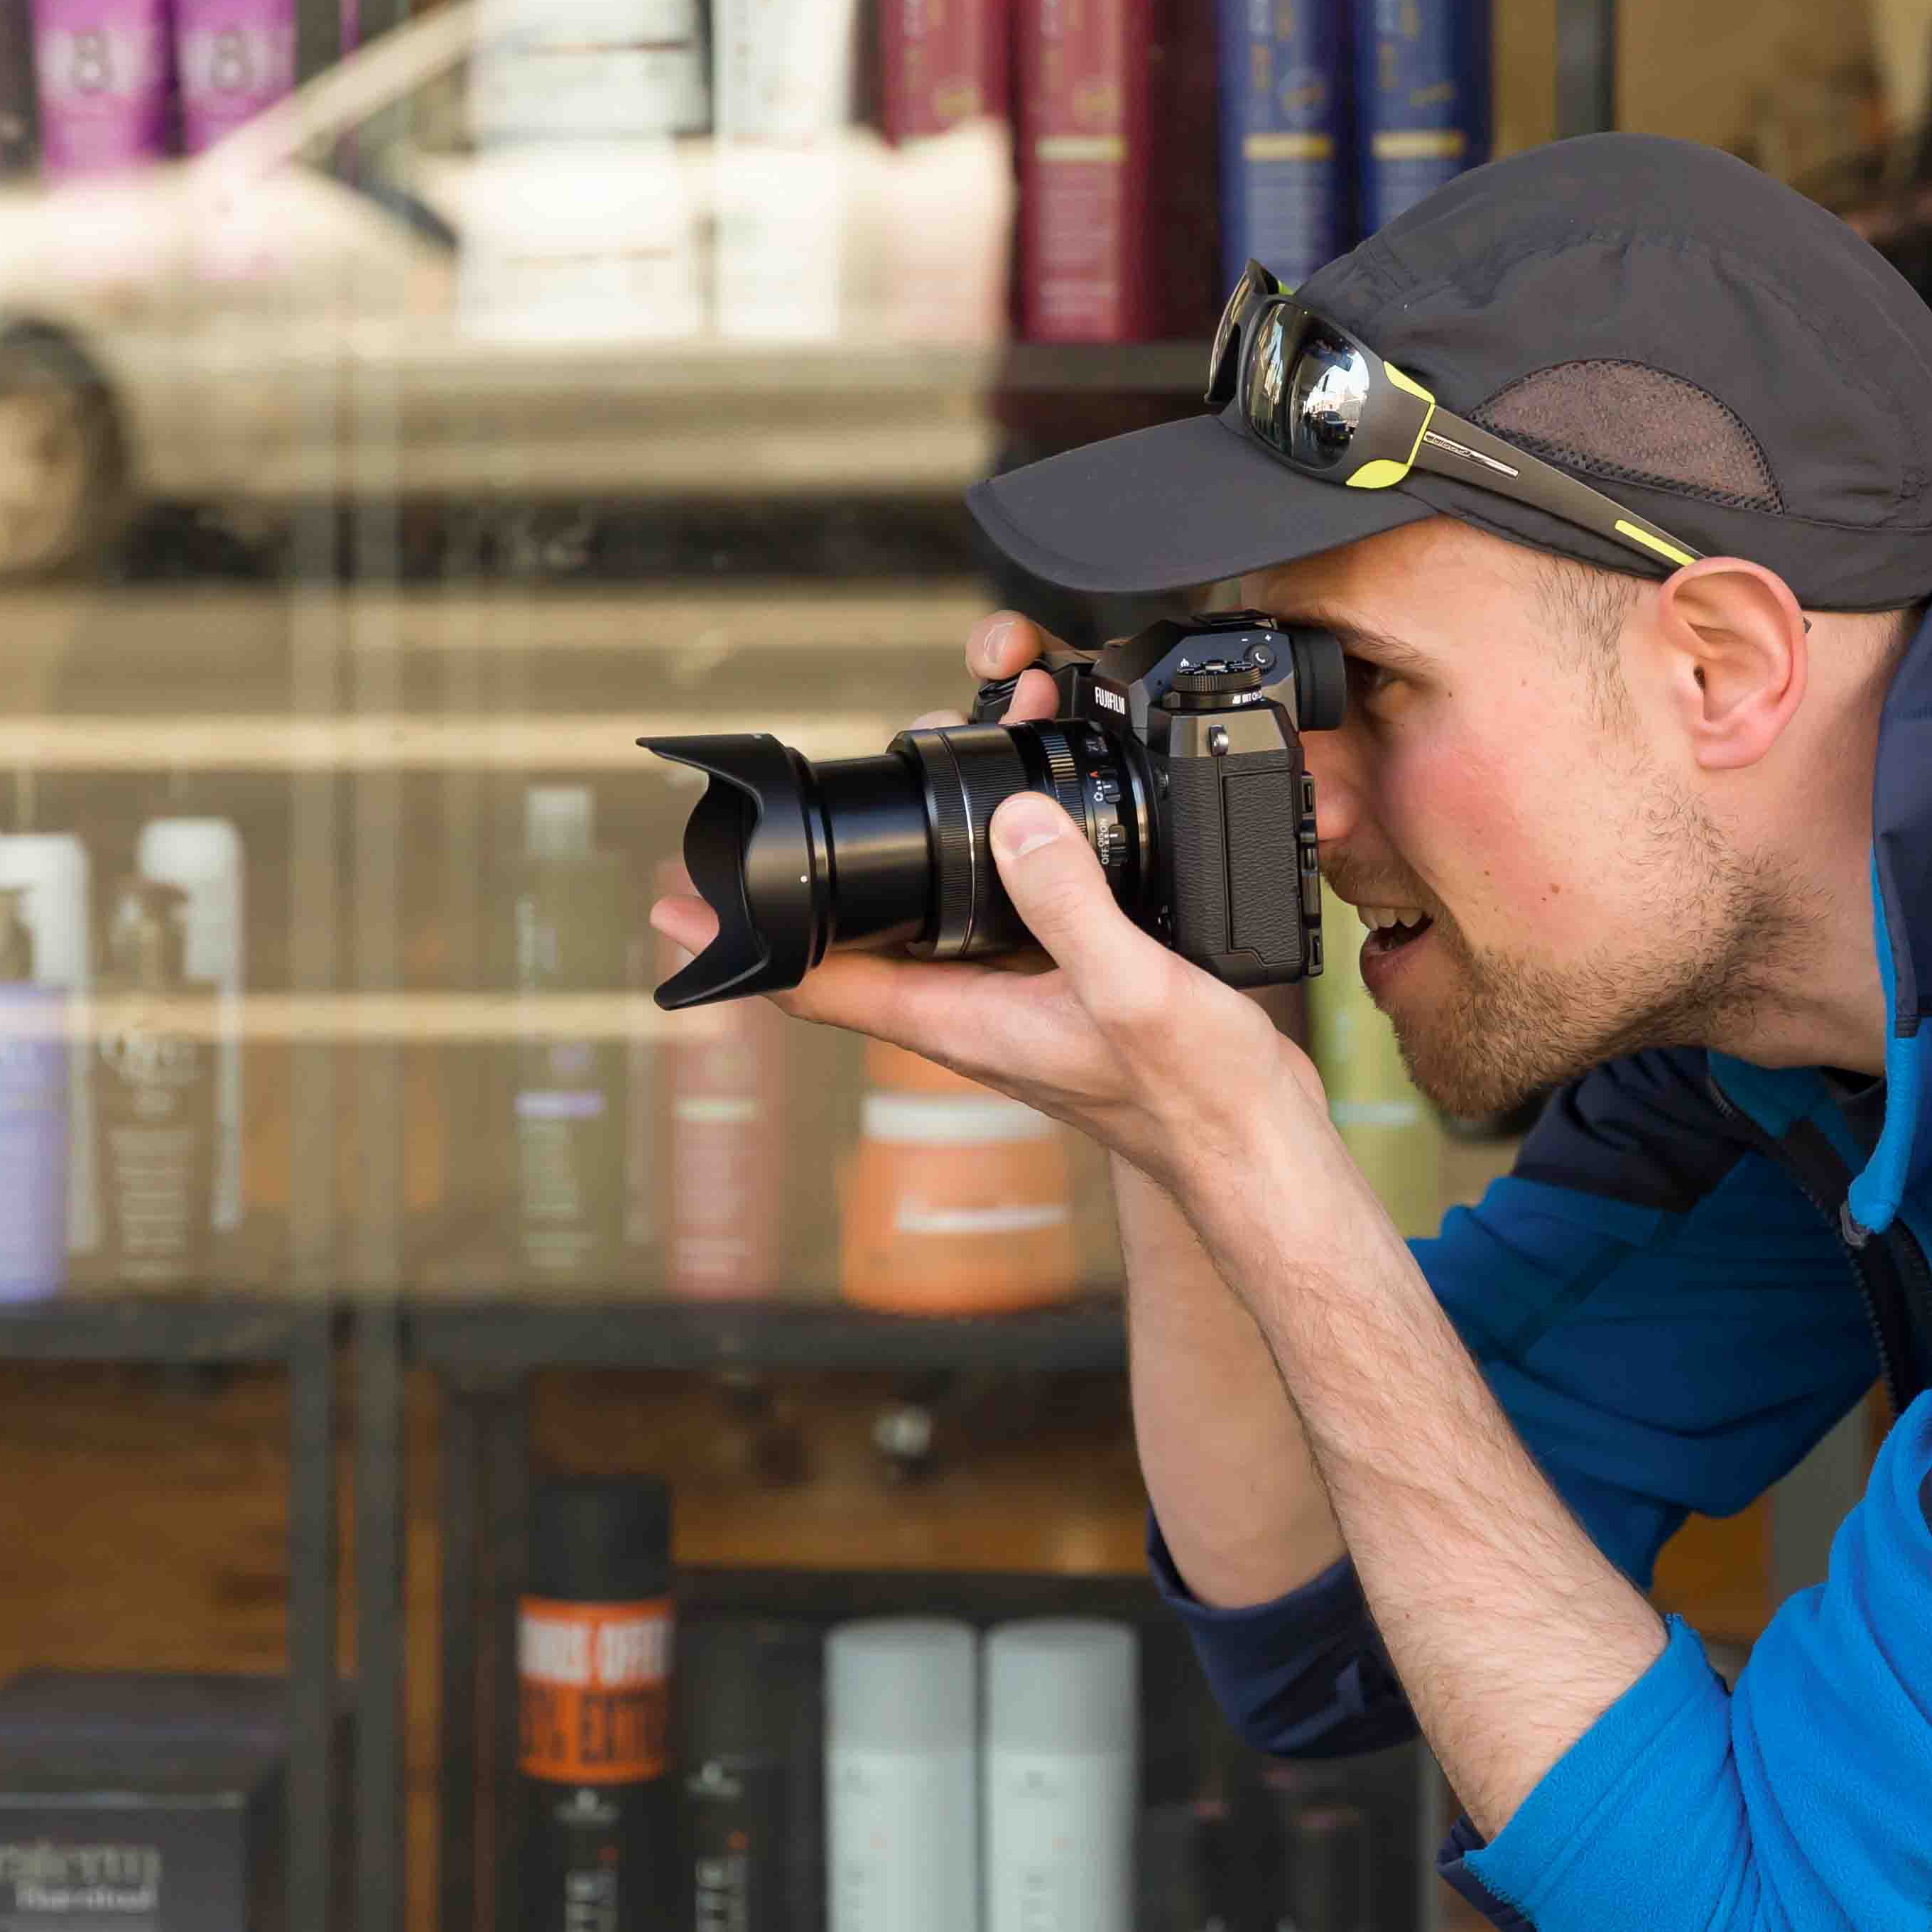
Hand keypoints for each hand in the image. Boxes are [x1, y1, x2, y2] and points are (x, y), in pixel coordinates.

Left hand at [645, 612, 1330, 1197]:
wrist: (1259, 1151)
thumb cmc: (1197, 1097)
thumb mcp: (1130, 988)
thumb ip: (1066, 905)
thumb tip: (1010, 823)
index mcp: (959, 1022)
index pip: (815, 984)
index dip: (740, 942)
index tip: (672, 906)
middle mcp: (970, 1015)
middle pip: (856, 942)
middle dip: (813, 876)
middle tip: (779, 816)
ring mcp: (1012, 1006)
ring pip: (924, 923)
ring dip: (901, 860)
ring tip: (907, 780)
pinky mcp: (1061, 991)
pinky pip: (992, 921)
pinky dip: (985, 866)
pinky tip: (1013, 827)